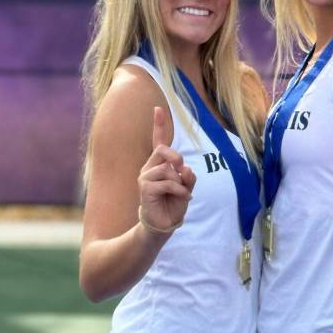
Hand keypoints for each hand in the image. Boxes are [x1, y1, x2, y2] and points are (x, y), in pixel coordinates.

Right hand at [138, 107, 195, 232]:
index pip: (158, 141)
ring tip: (183, 193)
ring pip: (167, 170)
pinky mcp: (145, 189)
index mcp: (159, 164)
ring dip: (180, 182)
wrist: (165, 223)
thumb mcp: (187, 187)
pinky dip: (179, 190)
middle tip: (182, 170)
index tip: (158, 108)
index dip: (159, 125)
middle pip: (163, 150)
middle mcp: (149, 168)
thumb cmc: (174, 203)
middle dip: (176, 157)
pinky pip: (166, 182)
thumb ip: (188, 177)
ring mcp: (145, 178)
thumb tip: (185, 168)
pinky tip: (182, 197)